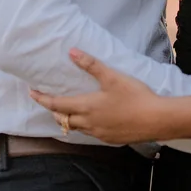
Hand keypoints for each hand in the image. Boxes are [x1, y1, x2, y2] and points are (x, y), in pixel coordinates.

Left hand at [29, 50, 166, 145]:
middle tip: (48, 101)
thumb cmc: (135, 96)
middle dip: (53, 110)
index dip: (43, 99)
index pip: (57, 105)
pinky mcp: (110, 139)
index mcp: (86, 107)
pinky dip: (83, 126)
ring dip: (67, 119)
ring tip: (66, 109)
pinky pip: (90, 133)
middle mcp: (89, 123)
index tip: (32, 93)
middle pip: (63, 120)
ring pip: (76, 128)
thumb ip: (91, 65)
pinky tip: (90, 119)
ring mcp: (100, 133)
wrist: (157, 120)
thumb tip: (72, 52)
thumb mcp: (112, 77)